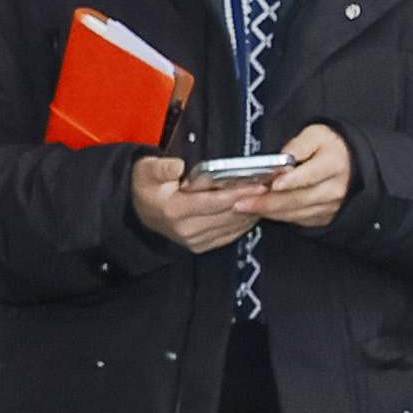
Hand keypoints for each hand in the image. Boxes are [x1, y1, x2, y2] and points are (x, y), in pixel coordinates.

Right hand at [129, 153, 258, 256]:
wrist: (139, 213)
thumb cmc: (147, 188)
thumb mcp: (146, 171)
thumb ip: (161, 168)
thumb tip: (177, 166)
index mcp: (174, 210)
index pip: (213, 201)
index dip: (237, 192)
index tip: (258, 183)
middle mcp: (186, 229)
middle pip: (227, 214)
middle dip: (251, 200)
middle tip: (272, 186)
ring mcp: (194, 240)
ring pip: (232, 225)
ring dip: (252, 211)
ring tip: (268, 195)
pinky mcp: (201, 246)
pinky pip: (230, 234)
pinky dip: (245, 221)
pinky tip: (254, 208)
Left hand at [248, 126, 352, 228]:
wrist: (351, 162)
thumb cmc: (331, 147)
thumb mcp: (316, 134)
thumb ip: (297, 145)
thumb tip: (282, 159)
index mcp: (333, 164)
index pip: (309, 176)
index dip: (289, 181)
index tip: (271, 184)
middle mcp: (334, 189)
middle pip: (298, 199)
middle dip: (267, 202)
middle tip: (242, 203)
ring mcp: (331, 206)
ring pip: (296, 213)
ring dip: (269, 212)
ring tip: (246, 207)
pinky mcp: (326, 216)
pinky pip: (299, 220)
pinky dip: (280, 216)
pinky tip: (264, 210)